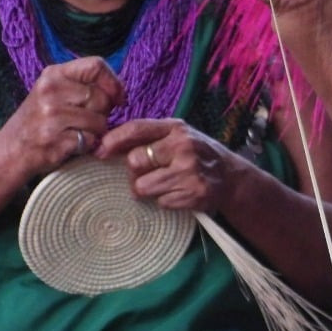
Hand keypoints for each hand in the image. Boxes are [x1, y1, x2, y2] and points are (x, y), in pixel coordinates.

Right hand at [0, 57, 122, 179]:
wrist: (12, 150)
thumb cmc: (41, 120)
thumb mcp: (55, 92)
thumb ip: (84, 86)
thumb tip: (120, 92)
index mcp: (53, 74)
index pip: (96, 65)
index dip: (113, 82)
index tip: (117, 97)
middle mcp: (50, 91)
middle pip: (102, 98)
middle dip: (102, 113)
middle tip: (84, 120)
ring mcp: (51, 115)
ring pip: (100, 121)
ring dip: (96, 131)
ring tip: (76, 131)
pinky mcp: (55, 139)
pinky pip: (92, 140)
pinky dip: (88, 145)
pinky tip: (71, 143)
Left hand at [98, 118, 236, 212]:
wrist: (232, 177)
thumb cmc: (197, 155)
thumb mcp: (178, 136)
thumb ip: (148, 137)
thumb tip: (104, 145)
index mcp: (177, 128)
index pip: (136, 128)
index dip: (113, 140)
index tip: (100, 151)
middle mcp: (184, 146)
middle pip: (135, 161)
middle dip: (136, 171)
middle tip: (149, 173)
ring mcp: (190, 171)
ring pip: (143, 186)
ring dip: (148, 190)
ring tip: (164, 185)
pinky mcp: (194, 193)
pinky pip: (160, 202)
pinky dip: (165, 201)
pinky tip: (179, 192)